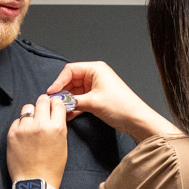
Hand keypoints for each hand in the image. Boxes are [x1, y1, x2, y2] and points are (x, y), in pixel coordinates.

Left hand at [6, 92, 70, 188]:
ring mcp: (25, 128)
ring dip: (31, 113)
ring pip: (28, 108)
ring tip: (33, 124)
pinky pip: (18, 120)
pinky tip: (25, 135)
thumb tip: (55, 113)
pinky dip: (21, 125)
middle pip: (42, 100)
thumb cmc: (51, 167)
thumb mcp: (62, 145)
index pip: (57, 103)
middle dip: (44, 103)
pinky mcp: (12, 133)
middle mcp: (41, 124)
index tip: (53, 106)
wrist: (35, 182)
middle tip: (43, 110)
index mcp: (56, 127)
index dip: (55, 103)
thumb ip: (59, 126)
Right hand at [47, 61, 175, 141]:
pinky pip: (81, 100)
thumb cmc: (121, 106)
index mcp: (96, 69)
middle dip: (63, 92)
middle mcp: (95, 75)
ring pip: (75, 92)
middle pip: (71, 81)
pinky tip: (69, 115)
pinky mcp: (97, 98)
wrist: (136, 120)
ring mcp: (96, 87)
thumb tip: (58, 102)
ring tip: (61, 111)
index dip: (59, 81)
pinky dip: (75, 106)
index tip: (52, 93)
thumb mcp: (93, 102)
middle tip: (54, 103)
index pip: (70, 70)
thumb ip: (73, 101)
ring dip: (68, 101)